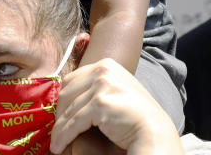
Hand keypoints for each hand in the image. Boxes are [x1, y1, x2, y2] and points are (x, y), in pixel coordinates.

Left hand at [51, 59, 182, 154]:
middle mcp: (103, 70)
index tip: (60, 116)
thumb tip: (67, 94)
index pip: (72, 80)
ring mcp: (102, 85)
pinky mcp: (100, 103)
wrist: (153, 130)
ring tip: (56, 143)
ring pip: (68, 110)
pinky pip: (74, 123)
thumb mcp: (115, 91)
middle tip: (56, 131)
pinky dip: (64, 136)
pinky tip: (59, 146)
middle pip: (67, 92)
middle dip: (59, 114)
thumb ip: (96, 86)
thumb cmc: (135, 115)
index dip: (63, 100)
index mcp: (106, 65)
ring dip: (59, 130)